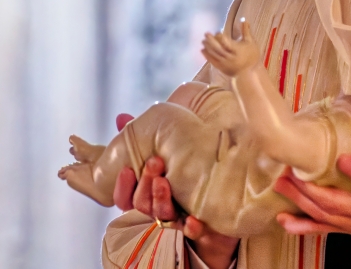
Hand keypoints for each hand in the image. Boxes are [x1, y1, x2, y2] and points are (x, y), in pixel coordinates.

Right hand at [111, 126, 239, 268]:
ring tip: (165, 181)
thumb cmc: (189, 158)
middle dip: (144, 184)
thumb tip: (120, 118)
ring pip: (162, 216)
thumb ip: (142, 134)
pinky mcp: (204, 224)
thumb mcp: (165, 141)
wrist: (229, 177)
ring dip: (160, 199)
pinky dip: (190, 227)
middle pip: (142, 205)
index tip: (126, 169)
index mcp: (149, 190)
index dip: (122, 187)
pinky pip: (194, 231)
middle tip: (155, 161)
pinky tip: (192, 219)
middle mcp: (161, 205)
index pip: (126, 198)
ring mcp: (181, 216)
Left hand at [202, 19, 261, 76]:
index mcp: (238, 50)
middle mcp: (230, 57)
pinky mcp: (221, 68)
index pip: (227, 43)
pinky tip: (203, 50)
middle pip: (219, 48)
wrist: (250, 72)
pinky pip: (212, 61)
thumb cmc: (251, 55)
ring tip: (203, 40)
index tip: (217, 31)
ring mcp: (225, 63)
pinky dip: (207, 55)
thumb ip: (246, 30)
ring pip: (214, 54)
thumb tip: (244, 19)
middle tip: (206, 33)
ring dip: (208, 47)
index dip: (221, 37)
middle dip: (211, 41)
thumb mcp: (250, 42)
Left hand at [273, 126, 350, 257]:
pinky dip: (302, 226)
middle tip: (292, 171)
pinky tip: (284, 219)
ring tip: (282, 183)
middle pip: (340, 204)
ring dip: (301, 201)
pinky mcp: (350, 230)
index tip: (341, 158)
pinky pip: (323, 230)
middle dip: (312, 189)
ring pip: (326, 216)